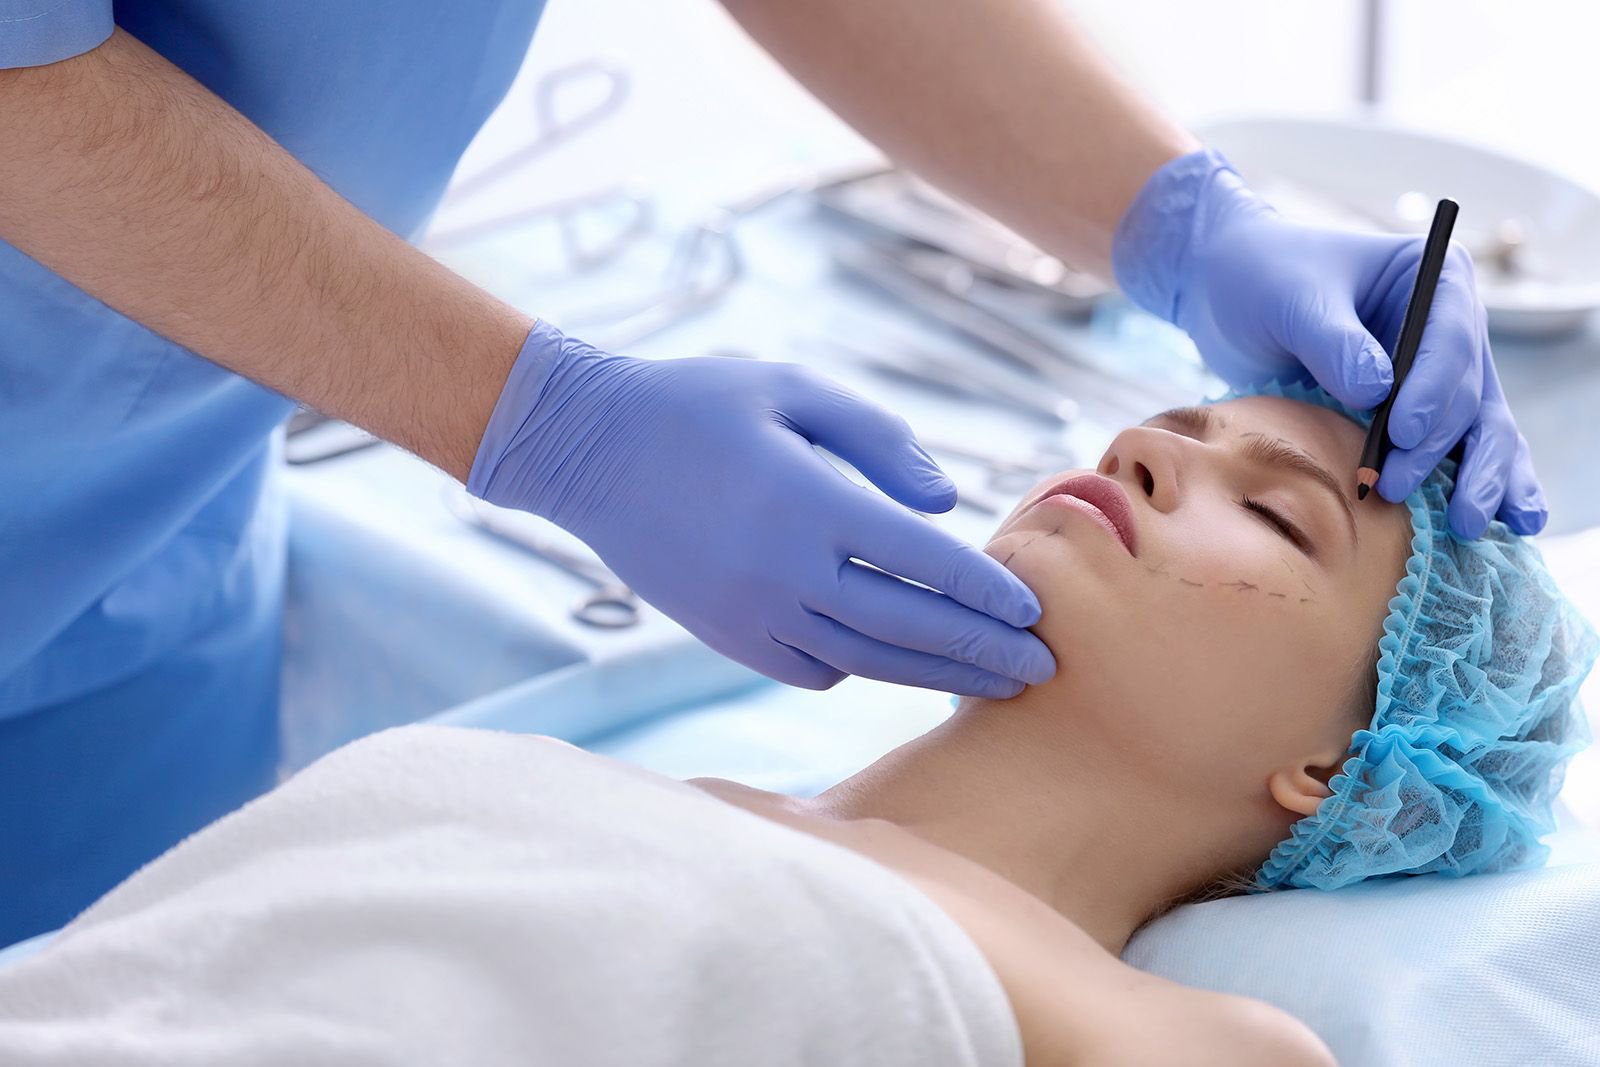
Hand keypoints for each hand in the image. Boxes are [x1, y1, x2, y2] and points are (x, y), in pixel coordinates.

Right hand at [468, 321, 1056, 695]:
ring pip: (866, 662)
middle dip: (983, 651)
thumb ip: (879, 440)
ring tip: (994, 684)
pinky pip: (813, 670)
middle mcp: (784, 571)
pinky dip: (862, 670)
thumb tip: (945, 504)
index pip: (925, 562)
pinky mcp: (726, 635)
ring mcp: (751, 614)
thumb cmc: (698, 403)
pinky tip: (897, 661)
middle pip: (908, 627)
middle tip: (1044, 669)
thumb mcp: (792, 390)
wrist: (587, 451)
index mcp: (809, 503)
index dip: (988, 591)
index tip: (1038, 609)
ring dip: (935, 676)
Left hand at [1113, 149, 1544, 537]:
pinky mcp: (1417, 416)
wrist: (1231, 296)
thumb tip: (1377, 392)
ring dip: (1480, 479)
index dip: (1434, 388)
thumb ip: (1334, 343)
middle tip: (1397, 486)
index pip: (1451, 337)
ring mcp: (1440, 377)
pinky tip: (1505, 522)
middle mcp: (1452, 330)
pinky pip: (1457, 452)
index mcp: (1436, 280)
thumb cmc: (1264, 279)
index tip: (1404, 431)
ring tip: (1468, 524)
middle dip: (1438, 446)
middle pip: (1467, 393)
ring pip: (1479, 431)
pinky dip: (1478, 484)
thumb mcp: (1292, 301)